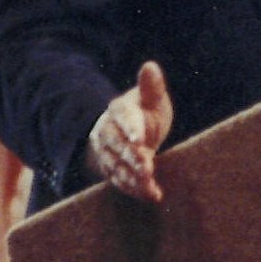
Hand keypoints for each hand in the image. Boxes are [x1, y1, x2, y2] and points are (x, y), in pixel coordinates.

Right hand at [84, 61, 172, 201]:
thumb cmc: (145, 112)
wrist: (128, 132)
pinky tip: (153, 195)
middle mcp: (108, 132)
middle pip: (118, 146)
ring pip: (117, 166)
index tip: (141, 139)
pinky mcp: (112, 171)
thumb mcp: (151, 99)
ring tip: (150, 186)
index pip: (124, 118)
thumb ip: (151, 87)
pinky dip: (135, 189)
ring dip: (132, 177)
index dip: (131, 128)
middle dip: (132, 158)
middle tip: (147, 168)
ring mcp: (107, 153)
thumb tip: (150, 66)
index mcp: (119, 111)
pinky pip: (120, 181)